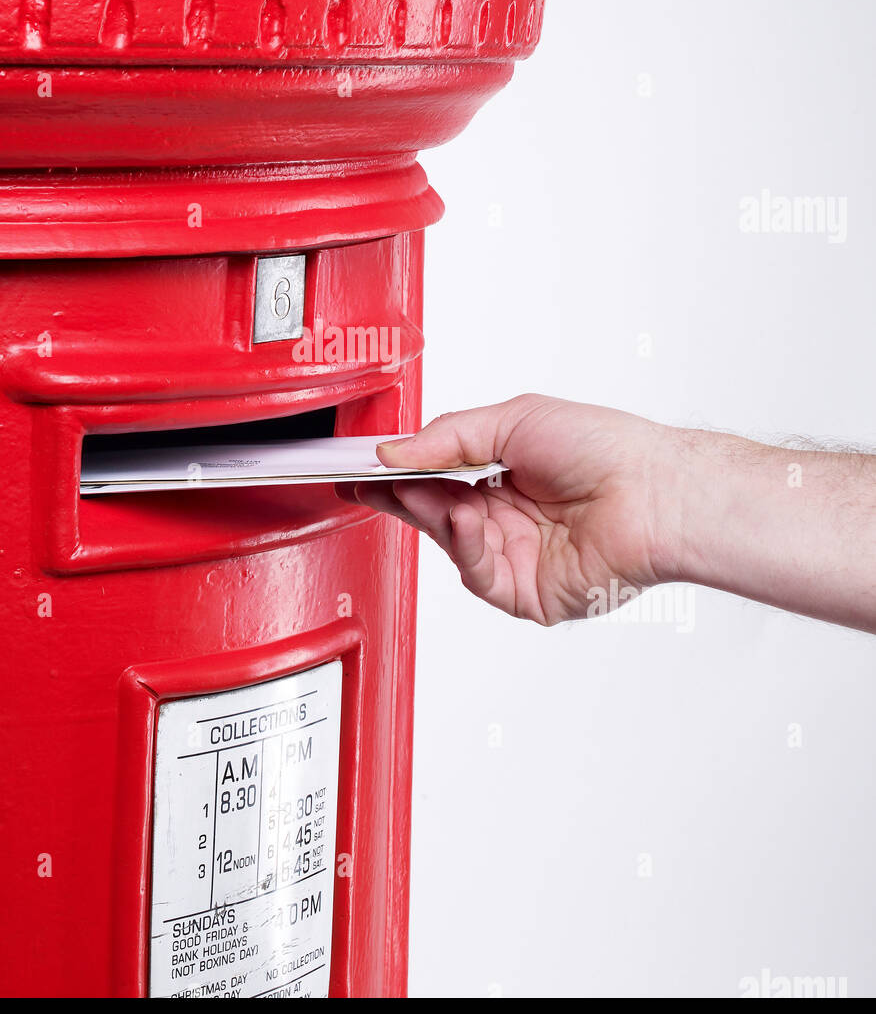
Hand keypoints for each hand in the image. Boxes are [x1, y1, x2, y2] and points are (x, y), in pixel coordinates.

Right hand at [340, 394, 679, 624]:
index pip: (435, 476)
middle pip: (434, 512)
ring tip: (425, 490)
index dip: (398, 473)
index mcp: (504, 476)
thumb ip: (447, 437)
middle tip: (366, 481)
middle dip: (399, 495)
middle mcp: (508, 518)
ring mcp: (516, 556)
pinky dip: (465, 546)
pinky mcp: (526, 592)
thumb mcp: (513, 421)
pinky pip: (478, 576)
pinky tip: (469, 518)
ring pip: (450, 544)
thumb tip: (394, 452)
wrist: (651, 492)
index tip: (362, 466)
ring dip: (433, 515)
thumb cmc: (605, 449)